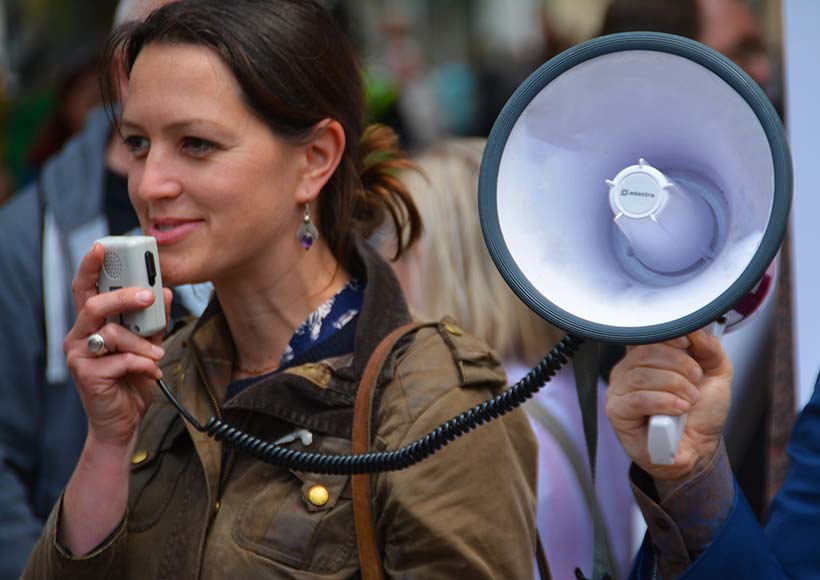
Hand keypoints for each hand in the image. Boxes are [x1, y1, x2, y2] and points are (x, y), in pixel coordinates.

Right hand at [64, 243, 172, 448]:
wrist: (123, 422)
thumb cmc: (132, 380)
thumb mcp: (149, 346)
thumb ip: (154, 321)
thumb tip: (166, 292)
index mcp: (92, 324)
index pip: (86, 288)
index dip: (90, 266)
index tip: (104, 246)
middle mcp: (79, 336)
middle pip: (94, 305)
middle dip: (124, 297)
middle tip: (149, 297)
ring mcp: (80, 356)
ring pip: (111, 334)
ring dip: (142, 343)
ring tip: (157, 356)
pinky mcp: (86, 376)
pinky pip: (119, 360)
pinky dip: (142, 364)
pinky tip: (151, 372)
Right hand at [606, 330, 732, 486]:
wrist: (699, 449)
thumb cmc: (700, 414)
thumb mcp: (716, 374)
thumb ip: (709, 348)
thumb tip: (695, 329)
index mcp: (646, 357)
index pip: (646, 335)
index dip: (667, 336)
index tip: (687, 344)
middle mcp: (628, 371)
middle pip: (645, 353)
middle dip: (679, 366)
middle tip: (695, 381)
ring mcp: (619, 391)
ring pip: (641, 376)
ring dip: (675, 386)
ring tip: (689, 400)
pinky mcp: (617, 412)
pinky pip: (637, 399)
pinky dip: (663, 402)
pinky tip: (679, 410)